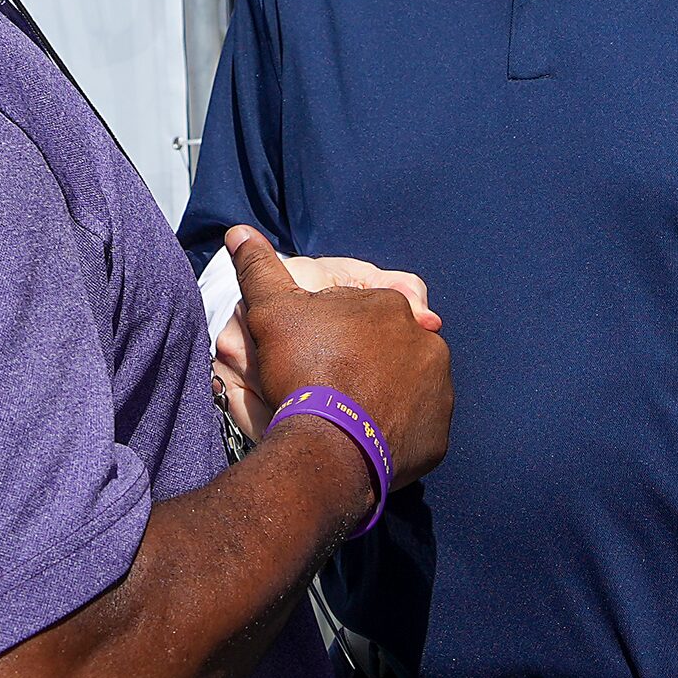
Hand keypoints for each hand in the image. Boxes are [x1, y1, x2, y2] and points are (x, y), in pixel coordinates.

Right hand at [225, 226, 450, 491]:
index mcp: (390, 306)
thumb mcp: (273, 311)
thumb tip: (239, 231)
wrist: (327, 446)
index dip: (330, 333)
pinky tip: (364, 435)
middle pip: (384, 349)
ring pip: (404, 386)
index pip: (359, 314)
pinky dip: (394, 429)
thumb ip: (261, 269)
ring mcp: (437, 389)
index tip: (310, 354)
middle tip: (326, 385)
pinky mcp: (438, 433)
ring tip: (343, 412)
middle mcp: (426, 342)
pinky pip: (416, 426)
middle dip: (360, 362)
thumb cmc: (302, 371)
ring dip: (380, 393)